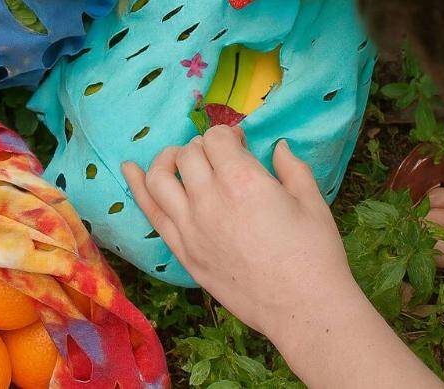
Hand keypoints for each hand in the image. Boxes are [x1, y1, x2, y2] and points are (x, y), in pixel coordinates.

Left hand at [122, 127, 443, 387]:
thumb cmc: (314, 254)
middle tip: (215, 156)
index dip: (226, 135)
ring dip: (166, 159)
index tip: (238, 144)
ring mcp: (190, 227)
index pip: (216, 140)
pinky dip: (137, 186)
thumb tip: (278, 146)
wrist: (302, 308)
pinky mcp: (182, 250)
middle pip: (188, 155)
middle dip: (201, 147)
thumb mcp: (312, 202)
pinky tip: (129, 169)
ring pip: (160, 177)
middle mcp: (209, 199)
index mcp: (243, 181)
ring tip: (176, 158)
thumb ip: (292, 168)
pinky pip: (150, 212)